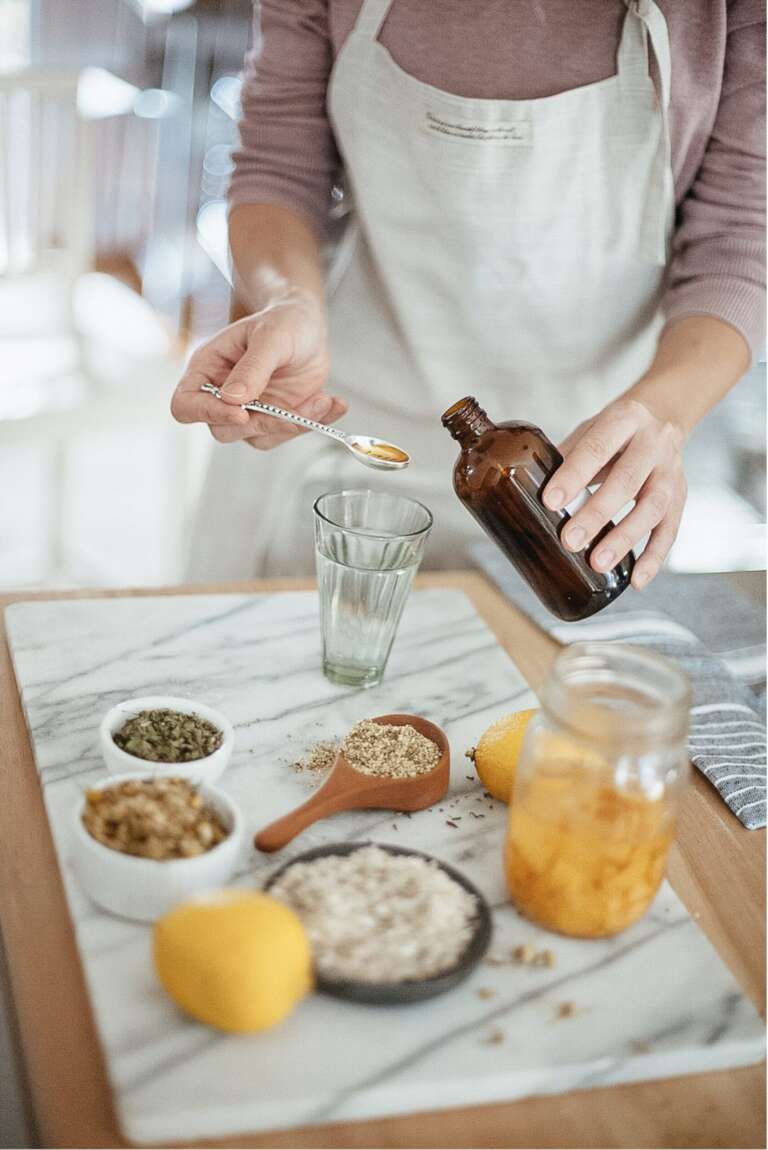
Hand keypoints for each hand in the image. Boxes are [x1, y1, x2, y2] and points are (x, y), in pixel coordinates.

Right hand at [171, 292, 346, 448]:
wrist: (309, 327)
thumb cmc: (284, 321)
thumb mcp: (271, 336)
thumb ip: (252, 367)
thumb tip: (232, 398)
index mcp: (208, 368)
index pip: (186, 405)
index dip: (207, 414)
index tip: (241, 412)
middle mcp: (223, 395)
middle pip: (223, 430)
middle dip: (262, 423)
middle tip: (294, 411)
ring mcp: (249, 410)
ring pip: (259, 437)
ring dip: (293, 425)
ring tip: (322, 400)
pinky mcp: (275, 417)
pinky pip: (287, 434)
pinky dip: (313, 423)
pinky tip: (333, 404)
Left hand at [543, 397, 686, 589]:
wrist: (666, 414)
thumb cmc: (618, 429)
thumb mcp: (592, 428)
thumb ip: (567, 456)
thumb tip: (530, 490)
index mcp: (624, 420)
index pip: (596, 448)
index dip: (574, 475)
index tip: (551, 501)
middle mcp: (652, 444)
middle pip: (626, 481)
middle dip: (597, 514)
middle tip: (571, 541)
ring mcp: (670, 472)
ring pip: (652, 508)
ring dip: (625, 539)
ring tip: (598, 563)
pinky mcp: (680, 496)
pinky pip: (671, 530)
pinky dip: (654, 557)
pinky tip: (636, 580)